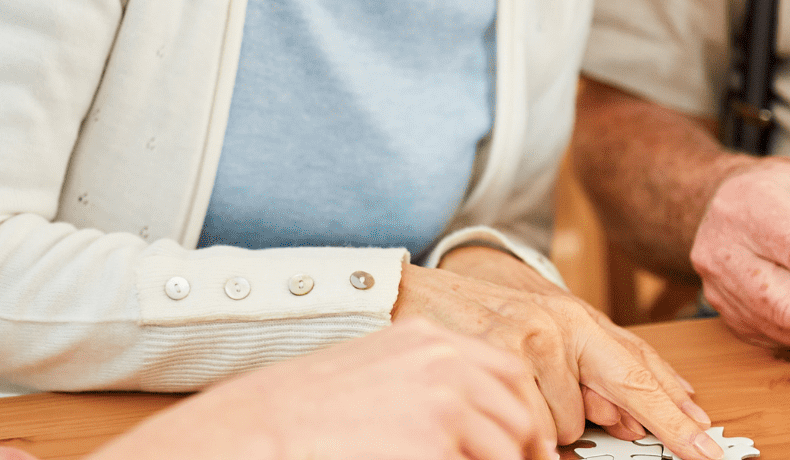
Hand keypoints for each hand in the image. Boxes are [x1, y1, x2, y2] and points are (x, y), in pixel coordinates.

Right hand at [98, 321, 542, 459]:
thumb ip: (425, 386)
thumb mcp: (372, 374)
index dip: (527, 420)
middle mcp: (444, 364)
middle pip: (523, 418)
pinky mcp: (436, 443)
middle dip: (526, 454)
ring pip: (510, 452)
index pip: (510, 374)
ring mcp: (444, 403)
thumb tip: (468, 423)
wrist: (258, 429)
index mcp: (428, 341)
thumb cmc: (302, 411)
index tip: (531, 449)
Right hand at [393, 250, 717, 459]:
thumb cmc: (485, 318)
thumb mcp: (548, 334)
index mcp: (578, 318)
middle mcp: (560, 324)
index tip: (707, 445)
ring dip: (544, 422)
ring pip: (563, 422)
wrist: (418, 292)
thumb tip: (633, 418)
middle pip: (613, 397)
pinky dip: (517, 423)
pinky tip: (498, 397)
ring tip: (514, 390)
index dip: (676, 413)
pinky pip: (528, 420)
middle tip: (669, 443)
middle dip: (634, 423)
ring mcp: (529, 340)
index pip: (639, 372)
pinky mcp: (497, 357)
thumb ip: (594, 370)